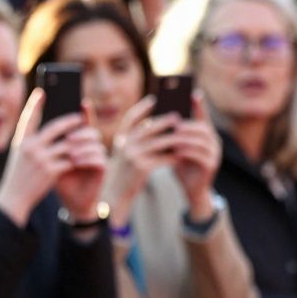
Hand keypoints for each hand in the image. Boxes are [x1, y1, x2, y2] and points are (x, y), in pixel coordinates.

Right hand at [0, 90, 89, 226]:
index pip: (28, 118)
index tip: (43, 92)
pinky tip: (85, 157)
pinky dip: (79, 158)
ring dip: (80, 142)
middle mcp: (29, 147)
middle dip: (71, 121)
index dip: (35, 104)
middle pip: (56, 127)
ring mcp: (40, 159)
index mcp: (21, 141)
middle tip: (80, 117)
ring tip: (89, 138)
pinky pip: (71, 160)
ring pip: (68, 144)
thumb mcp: (20, 156)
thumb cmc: (19, 175)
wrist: (13, 198)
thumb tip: (53, 130)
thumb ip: (32, 142)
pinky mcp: (51, 171)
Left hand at [54, 104, 108, 222]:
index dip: (87, 113)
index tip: (84, 102)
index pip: (86, 123)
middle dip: (80, 133)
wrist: (70, 201)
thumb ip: (51, 143)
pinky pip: (98, 158)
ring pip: (95, 144)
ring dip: (81, 147)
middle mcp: (92, 148)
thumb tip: (42, 125)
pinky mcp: (103, 169)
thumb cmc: (60, 179)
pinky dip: (86, 158)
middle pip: (92, 131)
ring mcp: (99, 158)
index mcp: (81, 142)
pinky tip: (75, 162)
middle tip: (68, 139)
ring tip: (69, 155)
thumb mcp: (52, 159)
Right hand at [103, 96, 177, 225]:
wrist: (112, 198)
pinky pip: (163, 158)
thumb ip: (134, 141)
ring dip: (173, 138)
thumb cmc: (121, 175)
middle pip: (149, 127)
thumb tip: (152, 126)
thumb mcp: (123, 155)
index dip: (142, 107)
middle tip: (178, 116)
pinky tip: (180, 155)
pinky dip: (173, 156)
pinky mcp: (142, 168)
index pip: (131, 118)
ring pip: (159, 142)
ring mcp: (133, 156)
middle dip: (165, 121)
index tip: (154, 99)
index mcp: (119, 140)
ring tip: (184, 135)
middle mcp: (125, 145)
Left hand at [171, 93, 222, 218]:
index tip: (193, 93)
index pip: (204, 116)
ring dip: (186, 139)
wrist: (192, 188)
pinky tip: (177, 152)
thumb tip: (161, 116)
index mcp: (206, 134)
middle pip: (203, 128)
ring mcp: (214, 154)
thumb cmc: (182, 164)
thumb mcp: (177, 146)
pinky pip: (201, 155)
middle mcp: (213, 142)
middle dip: (188, 125)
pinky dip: (188, 152)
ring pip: (201, 141)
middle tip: (174, 124)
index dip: (200, 105)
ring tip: (173, 138)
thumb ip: (175, 133)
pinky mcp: (211, 165)